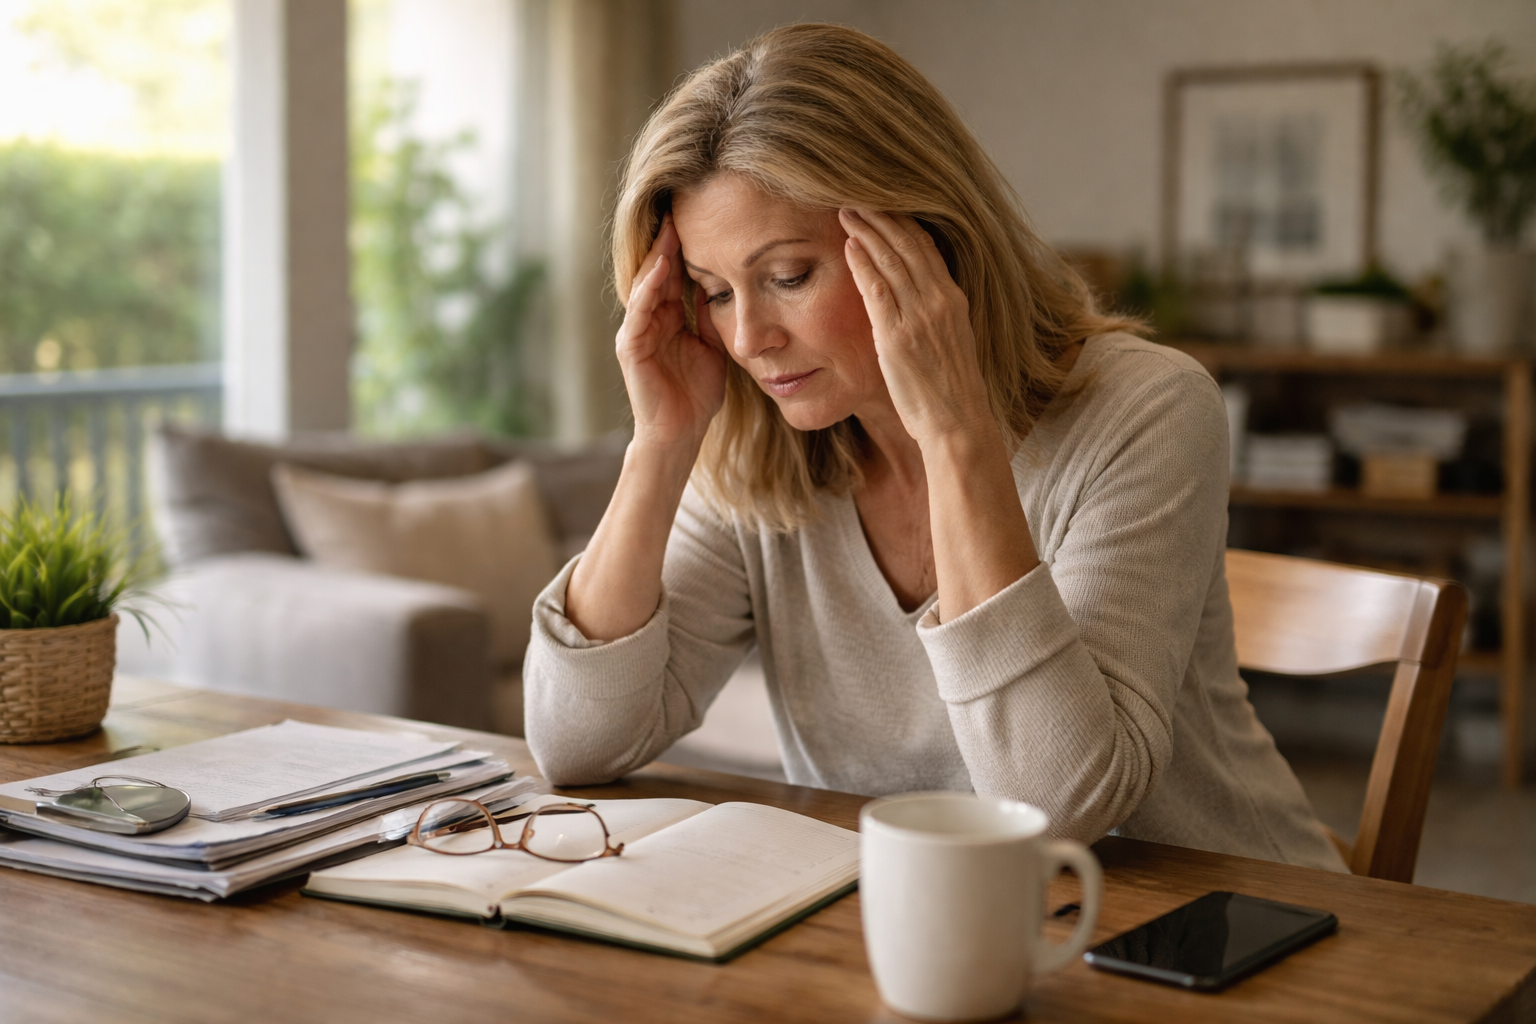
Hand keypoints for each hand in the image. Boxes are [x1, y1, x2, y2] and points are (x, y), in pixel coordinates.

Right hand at [617, 214, 726, 450]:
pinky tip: (661, 267)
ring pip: (646, 284)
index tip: (704, 216)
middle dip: (670, 240)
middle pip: (659, 270)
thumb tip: (724, 287)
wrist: (681, 433)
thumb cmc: (697, 395)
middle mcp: (650, 319)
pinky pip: (640, 310)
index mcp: (669, 317)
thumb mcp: (713, 347)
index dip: (687, 246)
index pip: (676, 273)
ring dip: (659, 255)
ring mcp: (638, 331)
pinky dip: (649, 287)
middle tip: (683, 204)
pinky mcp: (631, 347)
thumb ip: (712, 318)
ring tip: (671, 226)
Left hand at [839, 209, 991, 445]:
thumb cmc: (950, 391)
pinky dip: (863, 264)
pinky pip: (878, 290)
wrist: (958, 423)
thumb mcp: (951, 342)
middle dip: (881, 217)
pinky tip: (849, 246)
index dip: (903, 222)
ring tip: (846, 211)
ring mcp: (919, 317)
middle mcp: (940, 302)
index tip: (882, 205)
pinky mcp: (898, 337)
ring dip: (867, 232)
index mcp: (954, 300)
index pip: (927, 247)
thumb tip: (916, 296)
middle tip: (856, 197)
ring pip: (892, 260)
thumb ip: (934, 315)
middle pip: (908, 245)